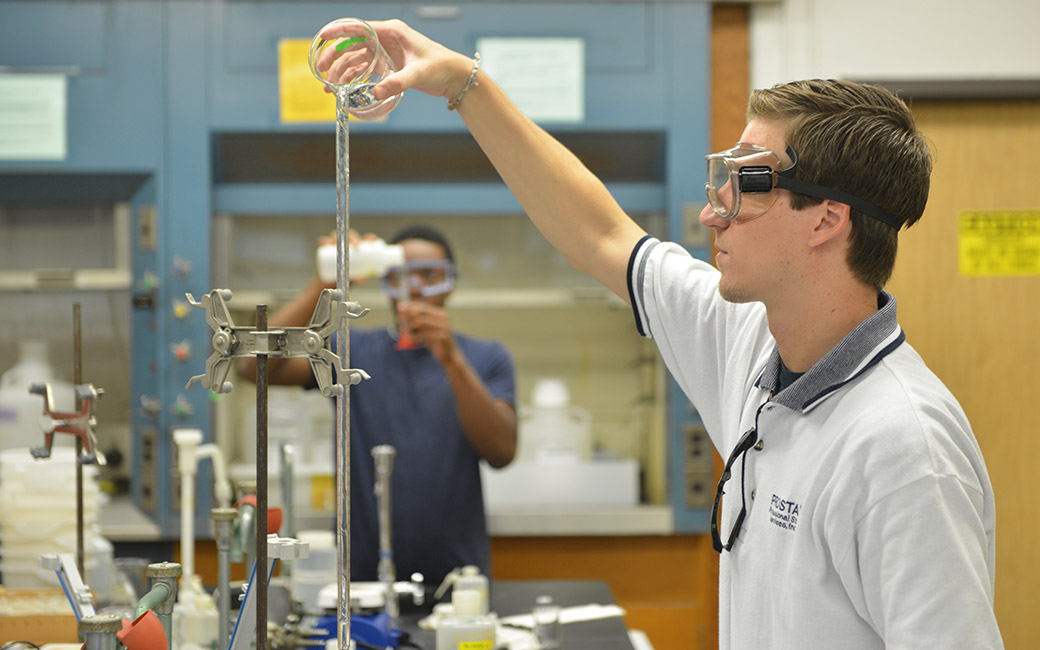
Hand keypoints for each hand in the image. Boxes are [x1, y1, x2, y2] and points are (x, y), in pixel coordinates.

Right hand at [317, 229, 377, 286]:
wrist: (330, 281)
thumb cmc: (345, 274)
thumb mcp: (354, 277)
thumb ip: (358, 277)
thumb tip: (363, 279)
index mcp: (356, 247)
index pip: (364, 239)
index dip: (369, 238)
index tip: (372, 241)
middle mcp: (346, 243)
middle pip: (350, 235)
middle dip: (354, 238)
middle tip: (356, 246)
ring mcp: (334, 244)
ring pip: (336, 235)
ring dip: (339, 237)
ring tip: (340, 244)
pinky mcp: (324, 248)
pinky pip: (323, 241)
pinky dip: (325, 241)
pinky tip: (327, 243)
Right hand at [318, 19, 475, 102]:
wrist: (454, 77)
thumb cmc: (440, 67)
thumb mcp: (418, 74)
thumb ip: (398, 83)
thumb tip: (377, 92)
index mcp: (392, 31)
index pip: (359, 27)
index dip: (339, 31)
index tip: (322, 36)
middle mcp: (386, 39)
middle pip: (352, 44)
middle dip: (334, 57)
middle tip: (320, 69)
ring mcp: (386, 52)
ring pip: (355, 59)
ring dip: (341, 71)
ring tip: (328, 86)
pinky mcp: (388, 65)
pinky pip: (364, 70)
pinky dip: (353, 78)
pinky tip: (342, 89)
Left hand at [396, 300, 456, 364]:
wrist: (449, 355)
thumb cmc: (435, 341)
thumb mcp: (425, 329)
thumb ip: (416, 320)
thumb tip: (402, 311)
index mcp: (440, 313)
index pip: (422, 306)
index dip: (409, 306)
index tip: (399, 308)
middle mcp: (443, 317)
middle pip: (420, 311)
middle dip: (407, 315)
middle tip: (399, 321)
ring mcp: (443, 326)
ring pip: (419, 321)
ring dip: (409, 327)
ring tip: (405, 333)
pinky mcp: (442, 336)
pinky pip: (423, 334)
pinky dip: (414, 336)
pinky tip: (411, 339)